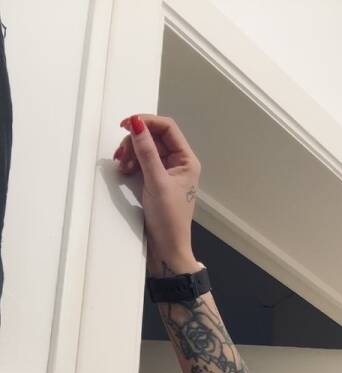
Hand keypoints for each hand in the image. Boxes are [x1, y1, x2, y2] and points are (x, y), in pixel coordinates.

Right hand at [113, 113, 199, 263]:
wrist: (167, 249)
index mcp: (186, 160)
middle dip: (135, 142)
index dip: (146, 122)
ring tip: (122, 166)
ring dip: (131, 153)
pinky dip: (131, 163)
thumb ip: (146, 152)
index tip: (126, 124)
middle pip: (154, 137)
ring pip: (145, 149)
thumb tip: (137, 124)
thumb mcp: (156, 182)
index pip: (167, 128)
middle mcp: (178, 163)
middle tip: (122, 154)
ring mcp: (167, 172)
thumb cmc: (168, 220)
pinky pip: (142, 163)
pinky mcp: (156, 181)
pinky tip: (124, 171)